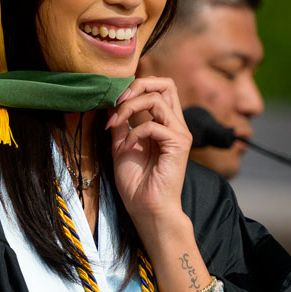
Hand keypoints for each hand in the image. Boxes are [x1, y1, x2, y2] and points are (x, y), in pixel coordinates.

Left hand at [106, 77, 191, 227]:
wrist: (146, 208)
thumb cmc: (136, 182)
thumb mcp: (121, 145)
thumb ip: (121, 123)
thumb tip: (111, 101)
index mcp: (165, 123)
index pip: (159, 87)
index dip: (136, 86)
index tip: (114, 102)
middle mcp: (175, 124)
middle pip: (166, 83)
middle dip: (138, 85)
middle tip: (118, 101)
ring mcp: (179, 133)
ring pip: (157, 98)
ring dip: (130, 107)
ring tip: (116, 123)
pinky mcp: (179, 144)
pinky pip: (153, 125)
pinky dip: (135, 132)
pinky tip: (127, 146)